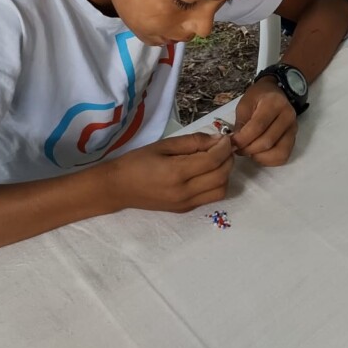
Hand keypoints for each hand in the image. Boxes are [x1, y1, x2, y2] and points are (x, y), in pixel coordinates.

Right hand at [106, 132, 233, 211]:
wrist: (118, 188)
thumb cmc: (137, 161)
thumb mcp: (164, 145)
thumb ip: (193, 142)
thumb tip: (217, 140)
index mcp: (177, 173)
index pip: (213, 160)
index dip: (224, 147)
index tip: (226, 138)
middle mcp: (184, 192)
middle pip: (221, 177)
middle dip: (228, 159)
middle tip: (224, 147)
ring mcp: (185, 204)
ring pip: (220, 190)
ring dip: (225, 174)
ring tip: (217, 160)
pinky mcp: (184, 210)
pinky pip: (210, 197)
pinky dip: (216, 184)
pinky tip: (207, 172)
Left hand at [233, 77, 297, 165]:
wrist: (275, 92)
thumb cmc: (258, 97)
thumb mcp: (244, 104)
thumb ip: (241, 123)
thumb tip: (235, 143)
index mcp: (274, 103)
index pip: (258, 127)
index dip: (242, 139)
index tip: (232, 143)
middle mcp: (287, 116)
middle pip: (267, 141)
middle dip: (248, 149)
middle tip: (237, 148)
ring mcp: (293, 128)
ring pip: (278, 152)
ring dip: (259, 156)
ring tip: (249, 151)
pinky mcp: (293, 138)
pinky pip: (283, 156)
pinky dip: (269, 160)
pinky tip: (258, 154)